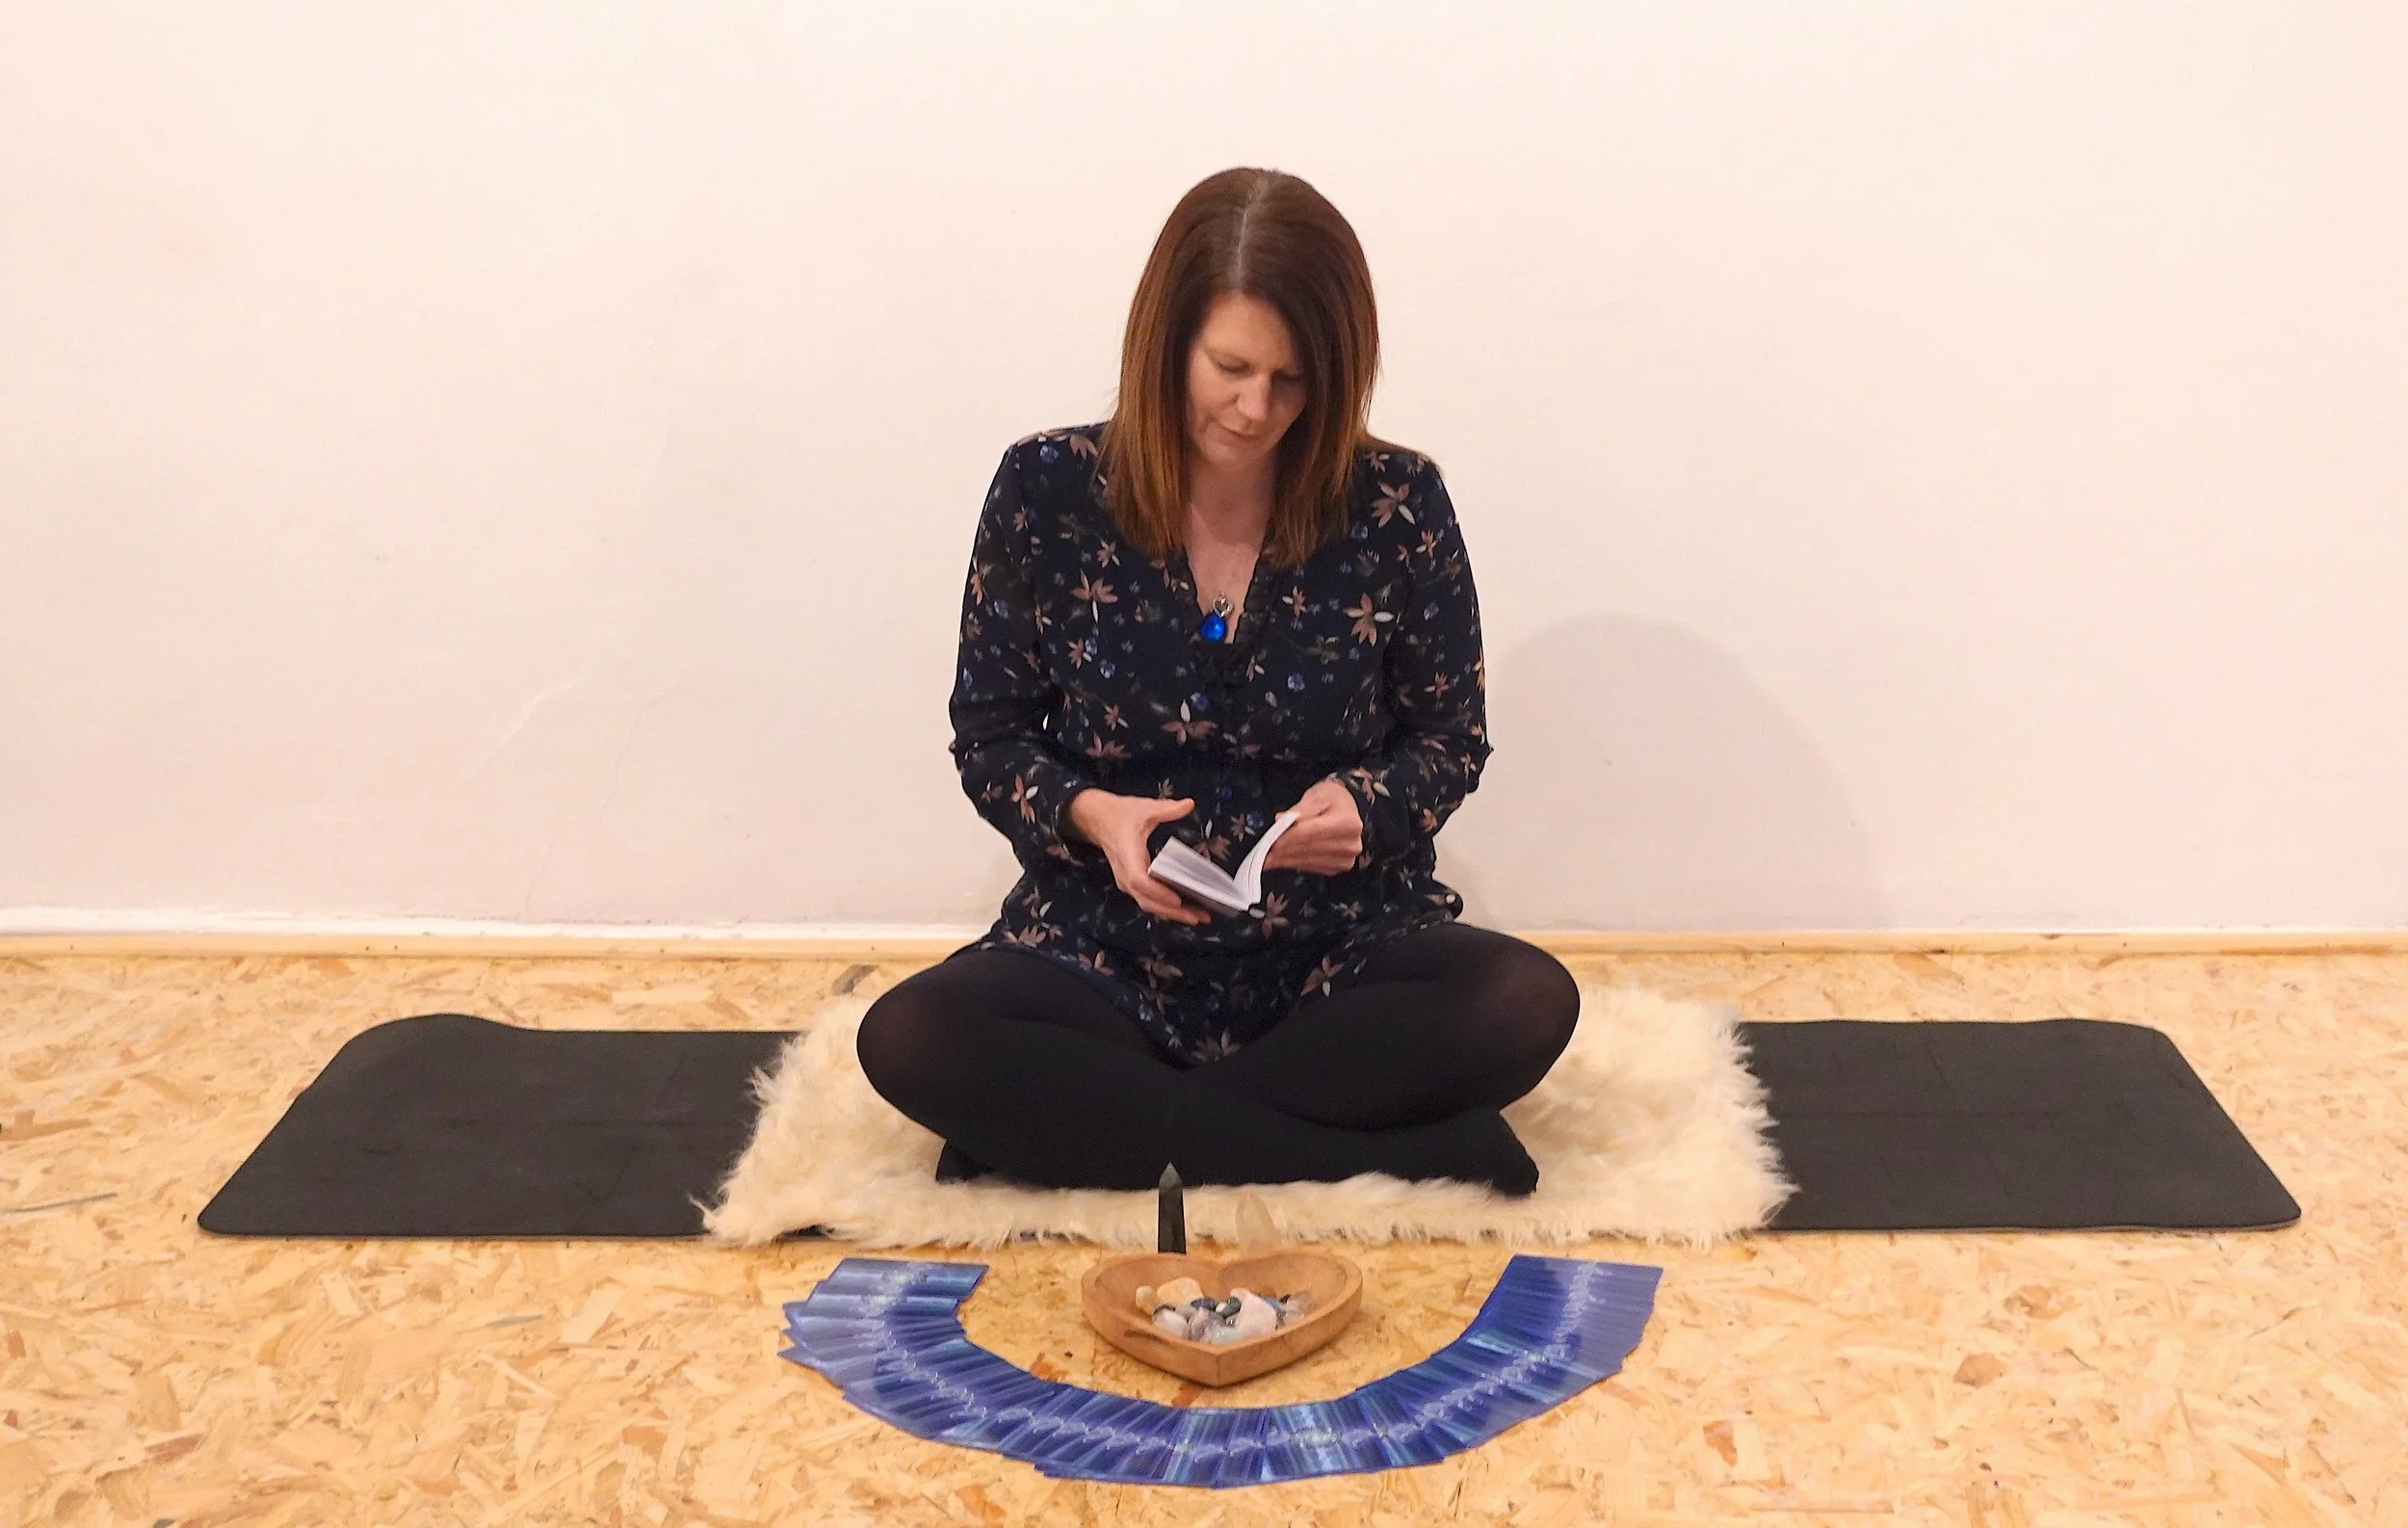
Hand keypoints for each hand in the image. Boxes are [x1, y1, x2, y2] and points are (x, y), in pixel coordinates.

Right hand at [1065, 788, 1211, 925]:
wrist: (1097, 820)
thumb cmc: (1121, 814)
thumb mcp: (1144, 807)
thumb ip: (1167, 809)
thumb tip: (1189, 804)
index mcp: (1127, 854)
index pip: (1139, 880)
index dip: (1158, 892)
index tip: (1178, 899)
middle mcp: (1125, 874)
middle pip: (1146, 900)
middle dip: (1172, 911)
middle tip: (1200, 916)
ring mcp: (1127, 881)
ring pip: (1147, 903)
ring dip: (1171, 913)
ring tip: (1198, 917)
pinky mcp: (1131, 883)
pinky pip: (1147, 900)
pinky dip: (1165, 907)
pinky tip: (1184, 909)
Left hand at [1261, 778, 1363, 875]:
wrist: (1350, 810)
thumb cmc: (1334, 799)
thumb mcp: (1319, 794)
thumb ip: (1301, 809)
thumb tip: (1280, 820)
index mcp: (1348, 823)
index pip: (1312, 832)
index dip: (1289, 838)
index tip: (1271, 841)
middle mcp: (1350, 844)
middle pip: (1308, 849)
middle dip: (1283, 851)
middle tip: (1261, 853)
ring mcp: (1345, 859)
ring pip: (1307, 861)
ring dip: (1284, 860)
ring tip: (1265, 859)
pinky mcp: (1338, 867)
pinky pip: (1310, 867)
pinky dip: (1293, 863)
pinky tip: (1280, 861)